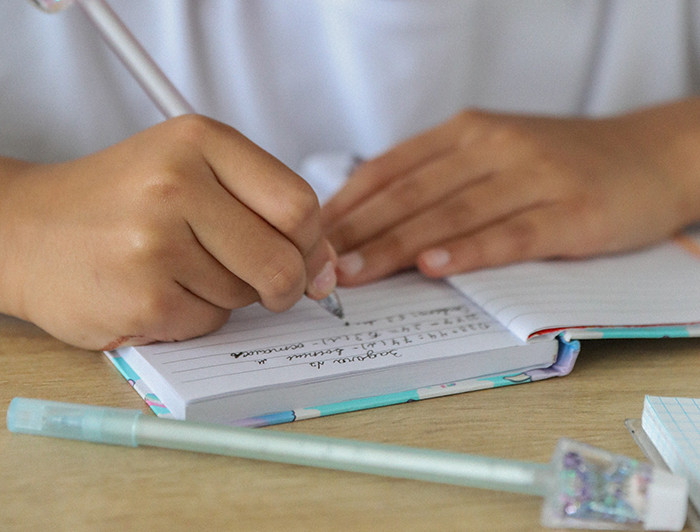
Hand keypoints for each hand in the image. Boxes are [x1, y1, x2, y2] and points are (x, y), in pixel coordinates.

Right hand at [0, 115, 336, 348]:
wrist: (25, 231)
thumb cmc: (120, 202)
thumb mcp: (194, 174)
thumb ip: (267, 211)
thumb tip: (329, 270)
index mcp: (199, 141)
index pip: (299, 204)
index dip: (312, 242)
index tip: (302, 256)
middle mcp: (177, 185)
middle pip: (284, 259)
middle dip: (284, 284)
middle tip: (262, 283)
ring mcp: (155, 243)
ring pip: (246, 295)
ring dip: (228, 295)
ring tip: (180, 270)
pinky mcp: (142, 297)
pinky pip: (210, 323)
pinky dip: (196, 316)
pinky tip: (158, 291)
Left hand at [322, 100, 699, 284]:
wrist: (650, 155)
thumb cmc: (558, 164)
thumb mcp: (493, 154)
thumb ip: (439, 179)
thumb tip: (372, 219)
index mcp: (466, 131)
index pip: (390, 168)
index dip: (347, 205)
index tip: (310, 237)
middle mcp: (493, 146)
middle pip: (411, 193)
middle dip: (358, 232)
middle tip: (318, 264)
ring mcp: (534, 176)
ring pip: (451, 213)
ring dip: (396, 246)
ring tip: (355, 274)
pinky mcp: (571, 210)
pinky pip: (511, 233)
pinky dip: (470, 251)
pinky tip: (435, 267)